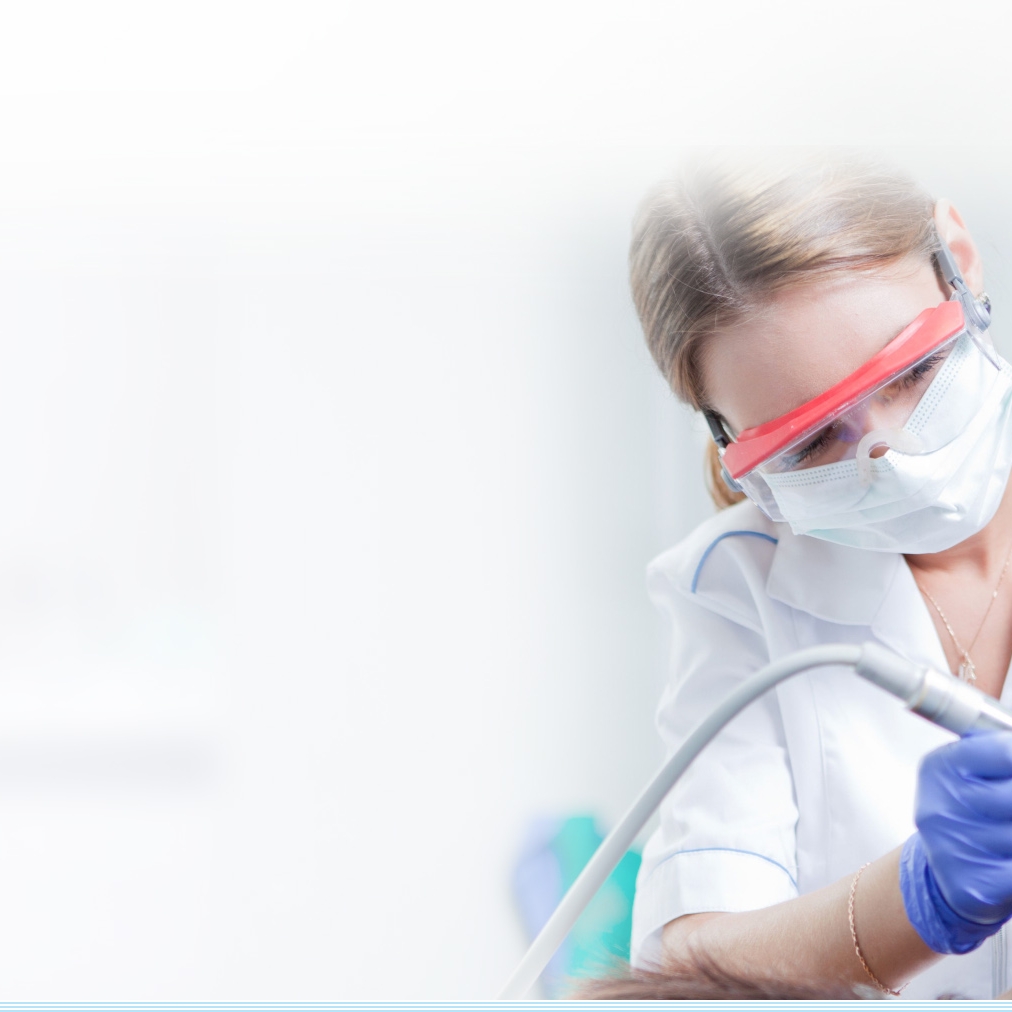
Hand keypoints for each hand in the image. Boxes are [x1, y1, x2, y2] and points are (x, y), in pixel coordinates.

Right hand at [900, 731, 1011, 953]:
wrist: (946, 868)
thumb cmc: (971, 811)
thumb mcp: (974, 771)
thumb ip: (1000, 751)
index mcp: (939, 769)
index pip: (1004, 752)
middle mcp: (939, 807)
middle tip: (1010, 806)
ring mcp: (953, 848)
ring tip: (1006, 826)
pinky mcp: (972, 886)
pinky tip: (1008, 854)